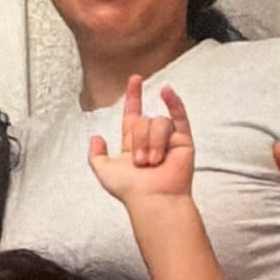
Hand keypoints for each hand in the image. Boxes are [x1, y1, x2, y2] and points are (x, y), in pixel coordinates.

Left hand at [88, 75, 193, 201]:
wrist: (153, 200)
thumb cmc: (130, 190)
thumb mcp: (104, 172)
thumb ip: (95, 156)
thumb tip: (96, 137)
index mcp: (134, 144)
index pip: (133, 114)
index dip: (133, 96)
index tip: (134, 79)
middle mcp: (151, 139)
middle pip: (142, 120)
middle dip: (138, 141)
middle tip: (140, 163)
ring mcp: (169, 139)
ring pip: (158, 122)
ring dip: (153, 142)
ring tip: (154, 162)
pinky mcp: (184, 141)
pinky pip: (179, 116)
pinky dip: (175, 103)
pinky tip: (167, 92)